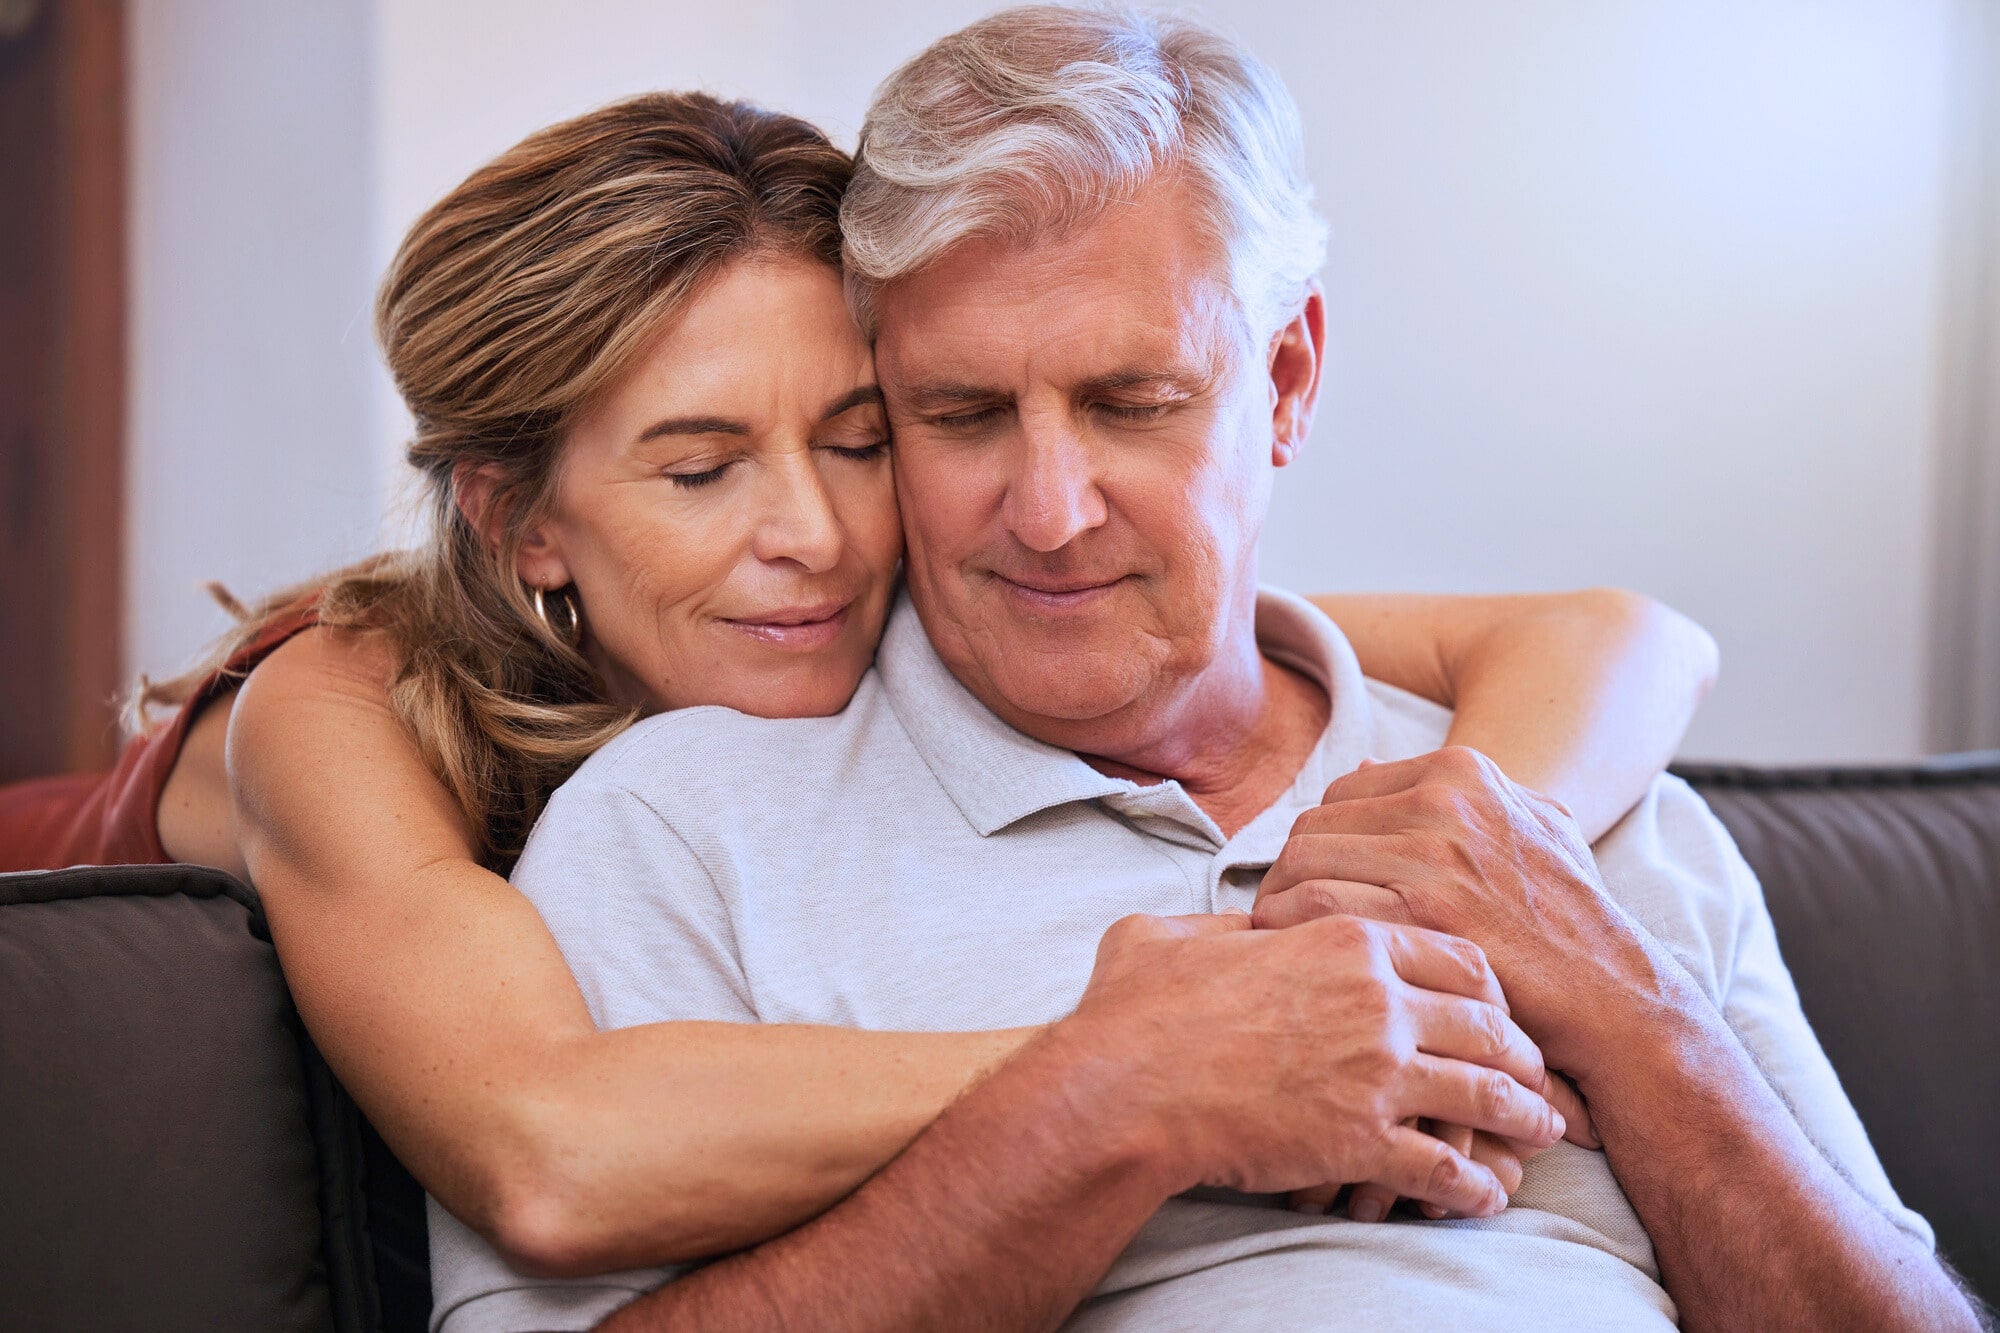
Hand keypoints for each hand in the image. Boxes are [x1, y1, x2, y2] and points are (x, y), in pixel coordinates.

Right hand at [1061, 910, 1566, 1219]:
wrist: (1126, 1087)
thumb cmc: (1140, 1009)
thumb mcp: (1182, 936)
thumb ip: (1230, 926)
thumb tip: (1241, 926)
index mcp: (1346, 939)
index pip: (1455, 955)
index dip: (1488, 985)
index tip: (1496, 1006)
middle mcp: (1378, 1001)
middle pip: (1488, 1021)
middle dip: (1522, 1050)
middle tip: (1536, 1071)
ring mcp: (1377, 1071)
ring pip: (1485, 1091)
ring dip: (1521, 1117)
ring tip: (1543, 1133)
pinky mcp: (1363, 1139)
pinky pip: (1444, 1165)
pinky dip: (1474, 1186)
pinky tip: (1486, 1196)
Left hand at [1254, 747, 1664, 1078]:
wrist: (1614, 997)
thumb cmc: (1571, 920)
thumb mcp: (1536, 829)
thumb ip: (1461, 792)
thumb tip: (1366, 766)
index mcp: (1462, 772)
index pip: (1342, 794)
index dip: (1324, 845)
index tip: (1319, 887)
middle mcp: (1444, 801)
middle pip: (1312, 825)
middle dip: (1291, 874)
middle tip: (1286, 919)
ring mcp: (1431, 855)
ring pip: (1301, 862)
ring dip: (1280, 904)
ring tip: (1283, 942)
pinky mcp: (1418, 914)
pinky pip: (1313, 905)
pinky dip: (1289, 930)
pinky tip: (1298, 961)